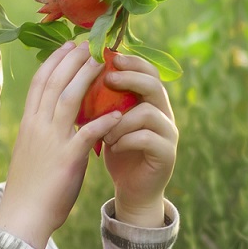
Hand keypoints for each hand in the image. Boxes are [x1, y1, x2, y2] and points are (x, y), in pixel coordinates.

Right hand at [0, 40, 127, 248]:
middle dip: (71, 59)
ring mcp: (51, 142)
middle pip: (54, 83)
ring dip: (85, 78)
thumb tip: (52, 118)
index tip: (68, 45)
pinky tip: (117, 113)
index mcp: (29, 124)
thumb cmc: (29, 187)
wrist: (22, 216)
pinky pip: (86, 135)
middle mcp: (37, 127)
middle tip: (88, 42)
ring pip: (67, 100)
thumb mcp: (33, 152)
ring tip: (102, 62)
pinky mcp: (66, 160)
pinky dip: (102, 122)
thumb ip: (43, 132)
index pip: (40, 83)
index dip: (55, 61)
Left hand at [95, 50, 178, 224]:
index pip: (147, 71)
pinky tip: (112, 147)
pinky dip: (126, 140)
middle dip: (130, 79)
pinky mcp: (166, 153)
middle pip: (153, 85)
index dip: (131, 62)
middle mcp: (164, 113)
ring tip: (104, 133)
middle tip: (108, 79)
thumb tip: (79, 72)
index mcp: (150, 102)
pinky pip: (147, 138)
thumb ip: (105, 101)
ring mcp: (168, 133)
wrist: (132, 190)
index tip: (109, 58)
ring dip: (120, 120)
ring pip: (148, 113)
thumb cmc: (118, 152)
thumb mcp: (109, 122)